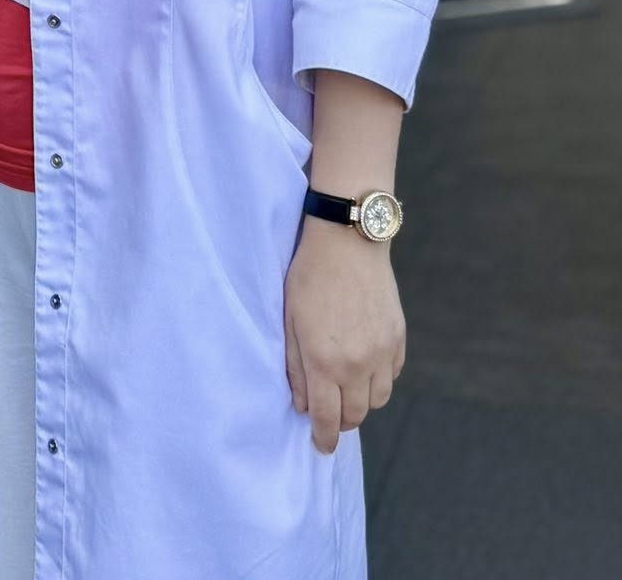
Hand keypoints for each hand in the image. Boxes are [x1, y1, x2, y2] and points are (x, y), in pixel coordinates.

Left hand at [283, 216, 404, 453]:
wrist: (348, 242)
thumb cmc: (309, 277)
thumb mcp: (289, 320)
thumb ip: (295, 366)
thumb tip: (302, 405)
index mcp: (324, 360)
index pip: (327, 418)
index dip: (324, 438)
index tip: (320, 445)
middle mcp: (356, 363)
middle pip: (355, 416)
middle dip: (341, 423)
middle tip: (331, 418)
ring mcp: (381, 352)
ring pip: (377, 400)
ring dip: (361, 402)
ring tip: (346, 390)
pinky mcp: (398, 338)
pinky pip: (392, 375)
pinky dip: (379, 380)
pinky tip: (365, 367)